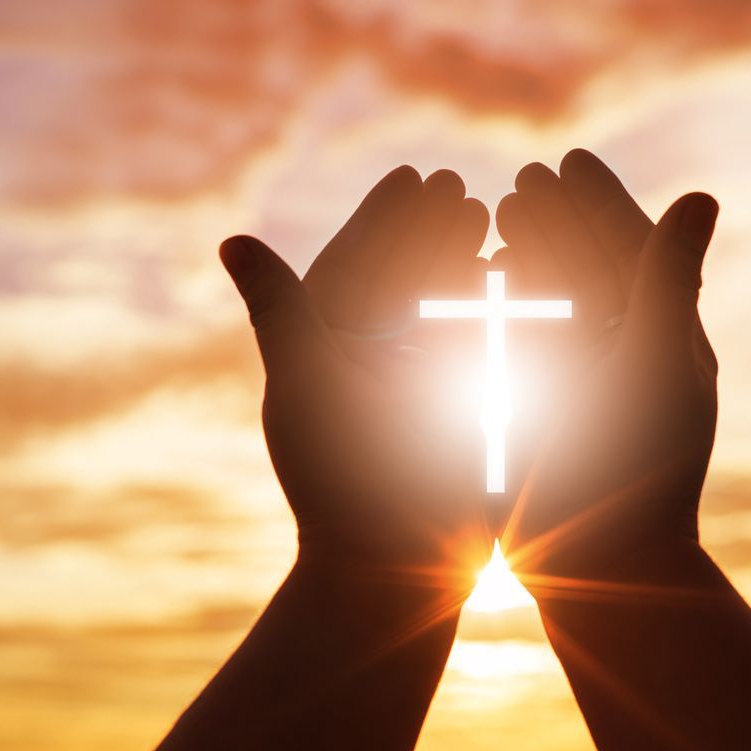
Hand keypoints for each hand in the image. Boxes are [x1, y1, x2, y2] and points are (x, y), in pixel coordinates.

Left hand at [221, 166, 492, 581]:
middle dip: (426, 234)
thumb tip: (231, 239)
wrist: (395, 575)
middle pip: (397, 284)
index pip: (352, 270)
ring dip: (459, 265)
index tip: (413, 175)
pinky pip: (471, 354)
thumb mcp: (309, 389)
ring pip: (436, 313)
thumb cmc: (342, 485)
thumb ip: (281, 310)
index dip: (382, 221)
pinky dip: (492, 316)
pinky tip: (520, 287)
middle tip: (457, 187)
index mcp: (321, 357)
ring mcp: (409, 396)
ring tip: (490, 219)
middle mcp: (362, 372)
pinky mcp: (450, 424)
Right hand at [494, 150, 719, 578]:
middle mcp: (634, 363)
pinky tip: (472, 296)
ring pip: (562, 311)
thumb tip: (703, 195)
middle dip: (562, 224)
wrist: (602, 574)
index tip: (567, 158)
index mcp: (667, 342)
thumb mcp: (650, 366)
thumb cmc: (632, 474)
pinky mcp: (557, 426)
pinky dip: (507, 316)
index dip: (601, 203)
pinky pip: (532, 355)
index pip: (636, 253)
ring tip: (497, 219)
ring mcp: (593, 396)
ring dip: (532, 261)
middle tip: (525, 178)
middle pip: (595, 273)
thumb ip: (667, 279)